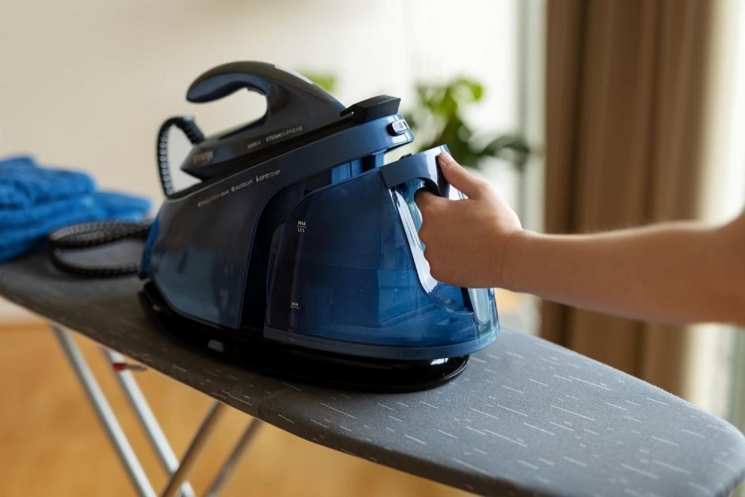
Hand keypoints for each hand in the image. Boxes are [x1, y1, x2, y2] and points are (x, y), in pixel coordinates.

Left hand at [415, 152, 522, 287]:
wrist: (510, 259)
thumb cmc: (498, 225)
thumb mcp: (481, 192)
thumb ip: (457, 174)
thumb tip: (442, 158)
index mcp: (434, 210)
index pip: (421, 196)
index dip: (435, 196)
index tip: (449, 202)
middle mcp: (426, 232)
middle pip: (428, 222)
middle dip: (443, 221)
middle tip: (467, 224)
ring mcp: (430, 254)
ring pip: (433, 243)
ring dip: (445, 241)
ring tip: (470, 242)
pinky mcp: (437, 272)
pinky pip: (438, 262)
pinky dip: (449, 260)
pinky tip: (467, 256)